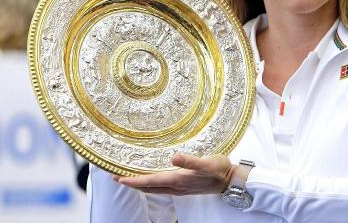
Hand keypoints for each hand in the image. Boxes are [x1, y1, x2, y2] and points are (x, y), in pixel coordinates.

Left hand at [115, 153, 236, 195]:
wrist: (231, 181)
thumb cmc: (219, 170)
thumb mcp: (207, 163)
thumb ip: (190, 161)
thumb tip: (174, 158)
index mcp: (178, 180)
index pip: (151, 182)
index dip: (134, 180)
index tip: (119, 178)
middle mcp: (176, 187)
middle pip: (148, 187)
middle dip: (132, 184)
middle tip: (116, 178)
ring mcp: (180, 188)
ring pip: (154, 189)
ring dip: (140, 185)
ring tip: (128, 179)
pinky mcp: (184, 187)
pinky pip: (161, 187)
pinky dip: (151, 184)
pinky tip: (151, 179)